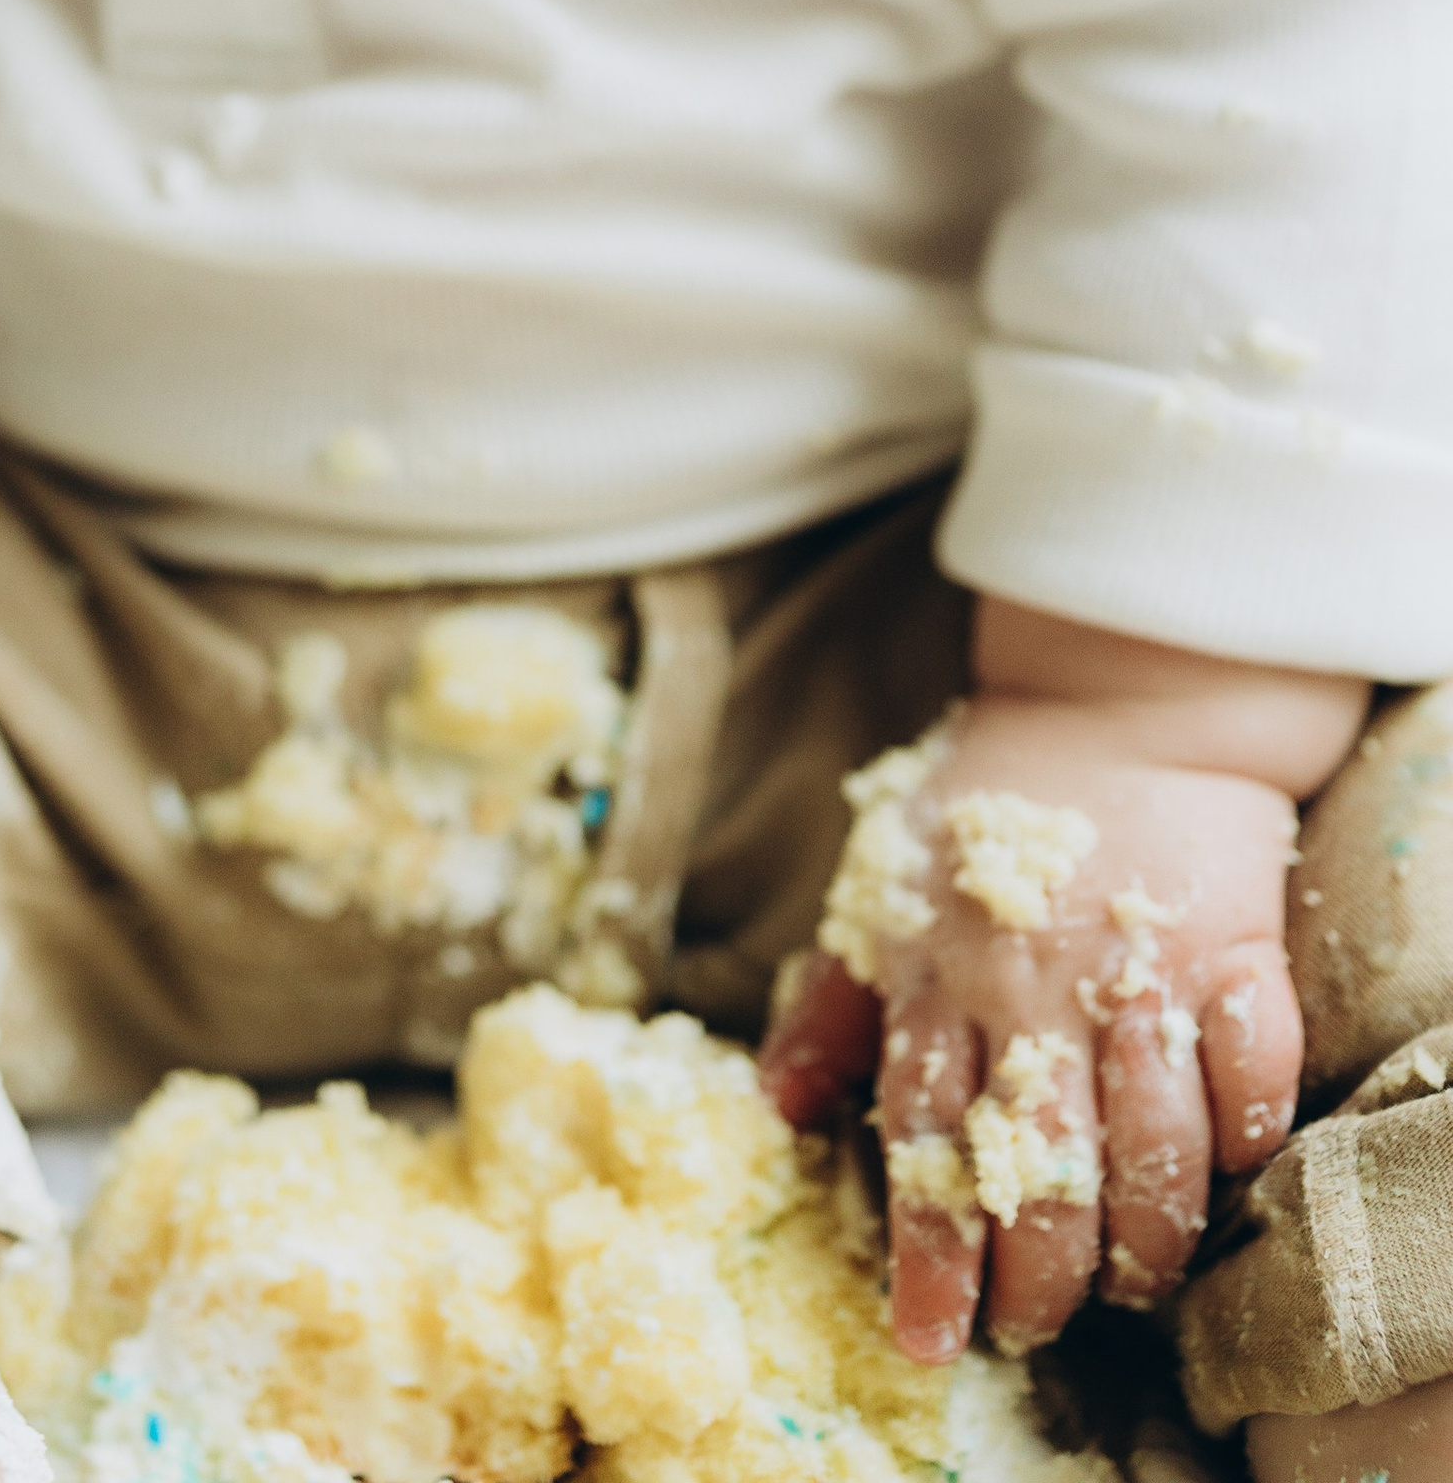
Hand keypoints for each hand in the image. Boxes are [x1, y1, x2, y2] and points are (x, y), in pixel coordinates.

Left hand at [762, 606, 1363, 1365]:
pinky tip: (1229, 1171)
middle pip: (1039, 1159)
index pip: (926, 1132)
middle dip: (1036, 1271)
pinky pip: (1251, 1065)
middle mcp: (1035, 981)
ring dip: (1143, 1233)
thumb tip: (782, 1108)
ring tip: (1127, 1288)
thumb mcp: (878, 887)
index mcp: (939, 971)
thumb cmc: (982, 802)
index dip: (929, 1247)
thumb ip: (829, 1002)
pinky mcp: (1234, 945)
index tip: (931, 1334)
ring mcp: (1141, 965)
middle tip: (1033, 1332)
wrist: (1113, 699)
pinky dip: (1244, 1128)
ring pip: (1150, 1138)